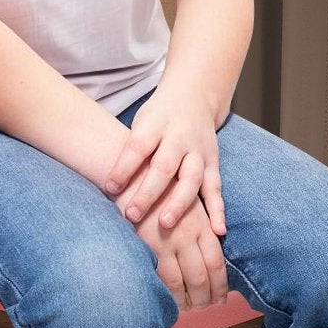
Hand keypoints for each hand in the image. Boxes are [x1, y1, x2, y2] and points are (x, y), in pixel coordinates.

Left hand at [104, 81, 224, 237]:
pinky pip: (216, 187)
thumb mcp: (140, 124)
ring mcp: (199, 150)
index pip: (138, 147)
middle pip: (164, 166)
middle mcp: (179, 137)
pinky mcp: (213, 161)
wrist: (193, 97)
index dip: (123, 168)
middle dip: (148, 192)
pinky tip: (217, 231)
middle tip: (131, 214)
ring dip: (179, 203)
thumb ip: (131, 152)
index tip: (109, 188)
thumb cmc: (157, 118)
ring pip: (191, 178)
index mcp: (155, 125)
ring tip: (165, 224)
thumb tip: (109, 188)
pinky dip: (217, 209)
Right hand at [134, 197, 228, 311]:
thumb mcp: (190, 203)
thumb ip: (203, 227)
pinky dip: (166, 293)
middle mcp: (187, 235)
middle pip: (202, 277)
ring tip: (188, 308)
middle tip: (206, 307)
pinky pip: (159, 278)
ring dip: (186, 300)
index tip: (221, 298)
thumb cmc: (162, 188)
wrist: (132, 175)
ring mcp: (166, 242)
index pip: (217, 263)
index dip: (220, 285)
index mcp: (202, 224)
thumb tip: (211, 255)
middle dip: (205, 298)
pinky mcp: (145, 245)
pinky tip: (168, 299)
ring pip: (181, 283)